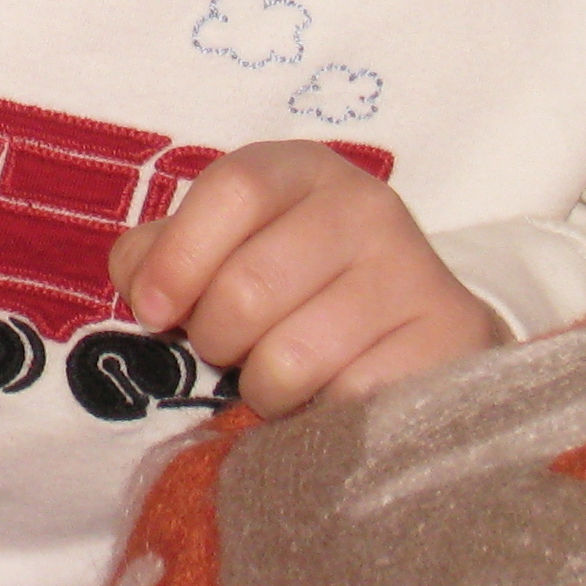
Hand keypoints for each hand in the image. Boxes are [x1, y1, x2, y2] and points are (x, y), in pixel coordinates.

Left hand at [104, 141, 503, 417]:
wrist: (421, 332)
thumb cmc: (297, 285)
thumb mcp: (227, 246)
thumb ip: (163, 253)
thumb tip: (139, 282)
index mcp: (302, 169)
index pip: (234, 189)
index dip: (180, 256)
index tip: (153, 311)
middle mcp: (366, 207)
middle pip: (248, 286)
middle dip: (215, 338)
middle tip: (225, 350)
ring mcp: (412, 273)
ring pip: (290, 358)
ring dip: (261, 387)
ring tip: (275, 376)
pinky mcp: (445, 344)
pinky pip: (345, 402)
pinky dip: (316, 416)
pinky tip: (325, 398)